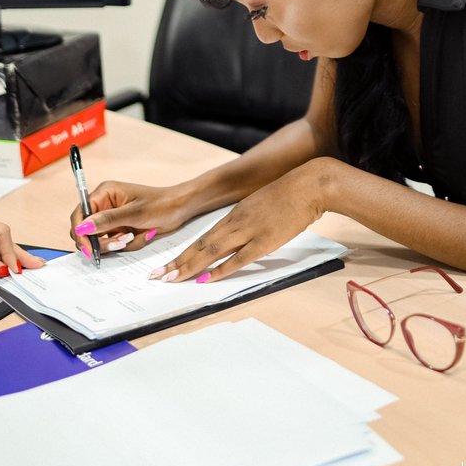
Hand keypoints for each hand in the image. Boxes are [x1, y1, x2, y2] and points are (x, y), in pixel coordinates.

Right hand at [69, 181, 193, 254]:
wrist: (179, 209)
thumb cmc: (160, 205)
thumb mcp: (134, 213)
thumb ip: (107, 220)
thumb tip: (82, 227)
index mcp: (104, 194)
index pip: (80, 214)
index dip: (81, 232)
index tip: (89, 248)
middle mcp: (104, 205)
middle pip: (85, 231)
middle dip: (101, 241)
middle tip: (119, 243)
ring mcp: (111, 219)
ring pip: (99, 241)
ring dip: (115, 244)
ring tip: (133, 237)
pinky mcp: (118, 229)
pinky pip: (113, 244)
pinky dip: (124, 245)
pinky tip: (138, 236)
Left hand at [151, 163, 326, 284]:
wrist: (308, 185)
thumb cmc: (288, 195)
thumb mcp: (260, 206)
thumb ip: (246, 221)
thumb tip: (235, 237)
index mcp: (234, 214)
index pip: (201, 238)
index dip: (182, 254)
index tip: (166, 266)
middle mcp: (235, 222)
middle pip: (200, 245)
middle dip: (177, 263)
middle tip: (157, 277)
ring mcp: (249, 231)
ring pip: (212, 251)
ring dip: (190, 267)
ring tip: (171, 279)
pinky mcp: (264, 240)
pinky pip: (238, 258)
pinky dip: (221, 269)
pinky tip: (207, 278)